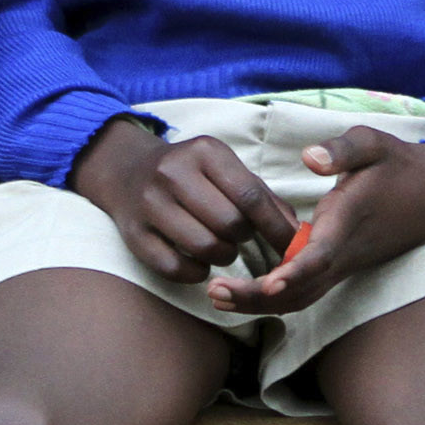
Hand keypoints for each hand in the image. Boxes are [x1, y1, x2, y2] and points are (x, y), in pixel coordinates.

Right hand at [70, 115, 296, 283]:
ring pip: (205, 248)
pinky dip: (195, 272)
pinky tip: (198, 261)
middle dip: (244, 239)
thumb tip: (296, 233)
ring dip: (223, 256)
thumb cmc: (190, 173)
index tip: (292, 246)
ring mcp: (150, 203)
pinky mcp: (134, 233)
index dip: (275, 227)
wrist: (127, 171)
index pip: (251, 195)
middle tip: (240, 237)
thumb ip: (261, 195)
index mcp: (205, 151)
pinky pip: (176, 268)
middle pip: (230, 224)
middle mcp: (174, 173)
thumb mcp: (223, 168)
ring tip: (221, 247)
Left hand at [205, 129, 424, 317]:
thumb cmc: (398, 164)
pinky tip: (244, 291)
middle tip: (215, 293)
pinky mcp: (339, 266)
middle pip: (302, 290)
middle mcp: (344, 252)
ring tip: (217, 296)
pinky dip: (275, 298)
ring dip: (261, 303)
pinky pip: (306, 291)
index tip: (268, 285)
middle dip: (258, 298)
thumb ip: (342, 149)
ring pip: (302, 297)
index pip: (320, 255)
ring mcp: (343, 264)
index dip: (294, 273)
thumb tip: (309, 157)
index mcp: (348, 222)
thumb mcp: (373, 143)